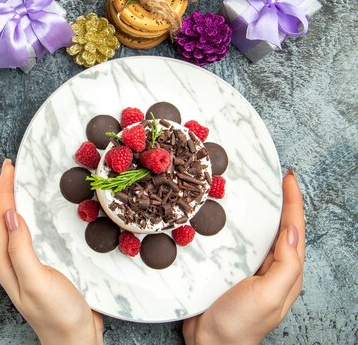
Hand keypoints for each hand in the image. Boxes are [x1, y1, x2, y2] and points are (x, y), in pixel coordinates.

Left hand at [0, 159, 103, 344]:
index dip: (4, 190)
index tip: (8, 167)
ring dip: (20, 201)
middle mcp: (14, 261)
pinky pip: (36, 233)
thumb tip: (10, 214)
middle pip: (7, 218)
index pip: (2, 217)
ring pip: (21, 225)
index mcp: (7, 262)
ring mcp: (29, 263)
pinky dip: (37, 215)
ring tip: (24, 182)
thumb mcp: (36, 281)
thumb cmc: (57, 315)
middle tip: (13, 168)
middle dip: (8, 191)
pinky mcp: (46, 265)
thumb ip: (21, 249)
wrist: (77, 340)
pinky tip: (43, 212)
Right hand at [183, 170, 304, 344]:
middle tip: (270, 176)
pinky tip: (226, 215)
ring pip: (258, 232)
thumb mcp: (269, 295)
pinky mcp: (230, 268)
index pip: (294, 228)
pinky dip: (237, 224)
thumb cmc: (240, 323)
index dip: (293, 201)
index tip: (287, 177)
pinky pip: (237, 240)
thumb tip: (291, 230)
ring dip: (258, 210)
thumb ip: (285, 264)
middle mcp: (271, 266)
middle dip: (279, 200)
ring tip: (251, 189)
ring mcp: (250, 267)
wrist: (210, 342)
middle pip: (279, 226)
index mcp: (285, 271)